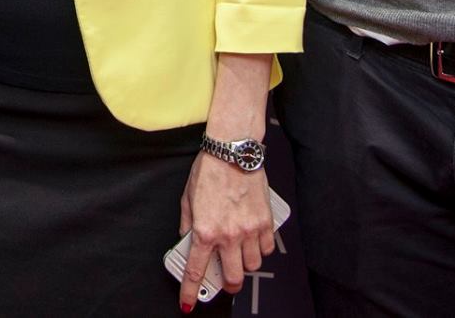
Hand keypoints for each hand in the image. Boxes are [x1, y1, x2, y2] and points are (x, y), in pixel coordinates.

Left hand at [178, 153, 275, 309]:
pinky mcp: (265, 222)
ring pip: (252, 265)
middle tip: (225, 279)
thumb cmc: (209, 170)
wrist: (232, 151)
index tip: (188, 302)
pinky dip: (260, 250)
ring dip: (245, 264)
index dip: (190, 291)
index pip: (197, 271)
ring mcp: (249, 230)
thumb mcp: (187, 198)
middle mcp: (229, 235)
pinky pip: (267, 249)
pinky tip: (253, 241)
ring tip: (238, 253)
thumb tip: (188, 238)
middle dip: (228, 284)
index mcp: (205, 231)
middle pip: (233, 278)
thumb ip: (188, 223)